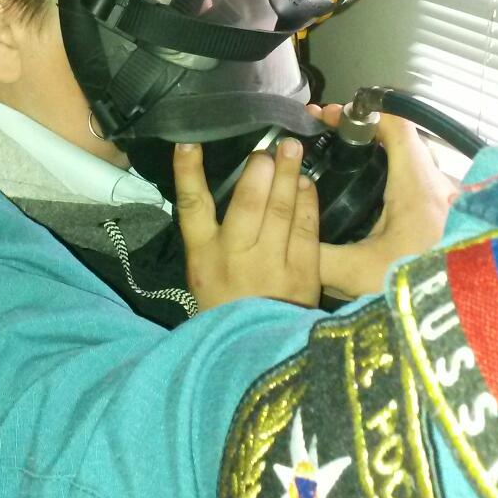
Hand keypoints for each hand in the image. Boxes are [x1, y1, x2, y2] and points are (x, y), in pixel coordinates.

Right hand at [175, 137, 319, 311]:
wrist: (252, 355)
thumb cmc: (225, 309)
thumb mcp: (205, 275)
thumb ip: (213, 239)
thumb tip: (236, 188)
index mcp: (203, 257)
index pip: (192, 207)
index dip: (189, 173)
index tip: (189, 142)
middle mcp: (235, 257)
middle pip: (247, 203)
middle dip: (260, 171)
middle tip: (270, 146)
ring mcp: (270, 265)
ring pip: (280, 211)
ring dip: (288, 176)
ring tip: (294, 149)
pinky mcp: (302, 275)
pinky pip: (306, 229)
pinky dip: (308, 203)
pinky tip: (309, 184)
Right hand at [316, 108, 459, 299]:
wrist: (469, 315)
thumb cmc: (418, 285)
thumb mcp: (358, 274)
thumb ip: (318, 255)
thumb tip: (289, 239)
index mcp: (416, 185)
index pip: (393, 124)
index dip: (359, 113)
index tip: (328, 117)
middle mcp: (440, 184)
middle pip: (402, 140)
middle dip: (365, 136)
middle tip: (332, 141)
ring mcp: (453, 200)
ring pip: (416, 163)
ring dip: (386, 160)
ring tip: (352, 169)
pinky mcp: (458, 217)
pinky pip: (426, 185)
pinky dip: (400, 182)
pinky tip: (380, 204)